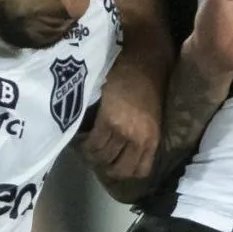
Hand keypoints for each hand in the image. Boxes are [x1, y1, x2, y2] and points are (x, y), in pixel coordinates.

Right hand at [81, 59, 160, 184]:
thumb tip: (118, 154)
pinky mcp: (109, 121)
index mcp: (152, 140)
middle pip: (117, 169)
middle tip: (92, 154)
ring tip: (84, 143)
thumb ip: (138, 137)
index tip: (109, 164)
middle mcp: (140, 139)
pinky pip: (92, 143)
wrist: (142, 59)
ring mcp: (125, 131)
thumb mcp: (148, 117)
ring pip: (101, 157)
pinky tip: (79, 134)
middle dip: (102, 165)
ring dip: (89, 153)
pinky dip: (83, 142)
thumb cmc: (144, 85)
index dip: (122, 172)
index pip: (138, 172)